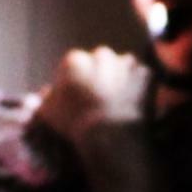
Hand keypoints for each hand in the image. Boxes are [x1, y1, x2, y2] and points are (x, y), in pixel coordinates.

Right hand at [32, 45, 154, 146]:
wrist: (109, 136)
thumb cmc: (74, 125)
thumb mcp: (48, 113)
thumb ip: (45, 99)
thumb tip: (46, 92)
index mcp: (74, 60)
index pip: (75, 64)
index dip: (78, 80)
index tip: (81, 96)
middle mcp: (101, 55)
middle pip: (101, 60)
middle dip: (101, 74)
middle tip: (102, 98)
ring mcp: (125, 63)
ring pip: (123, 66)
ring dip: (121, 77)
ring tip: (120, 102)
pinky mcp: (145, 73)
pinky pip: (142, 77)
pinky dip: (140, 87)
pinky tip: (134, 103)